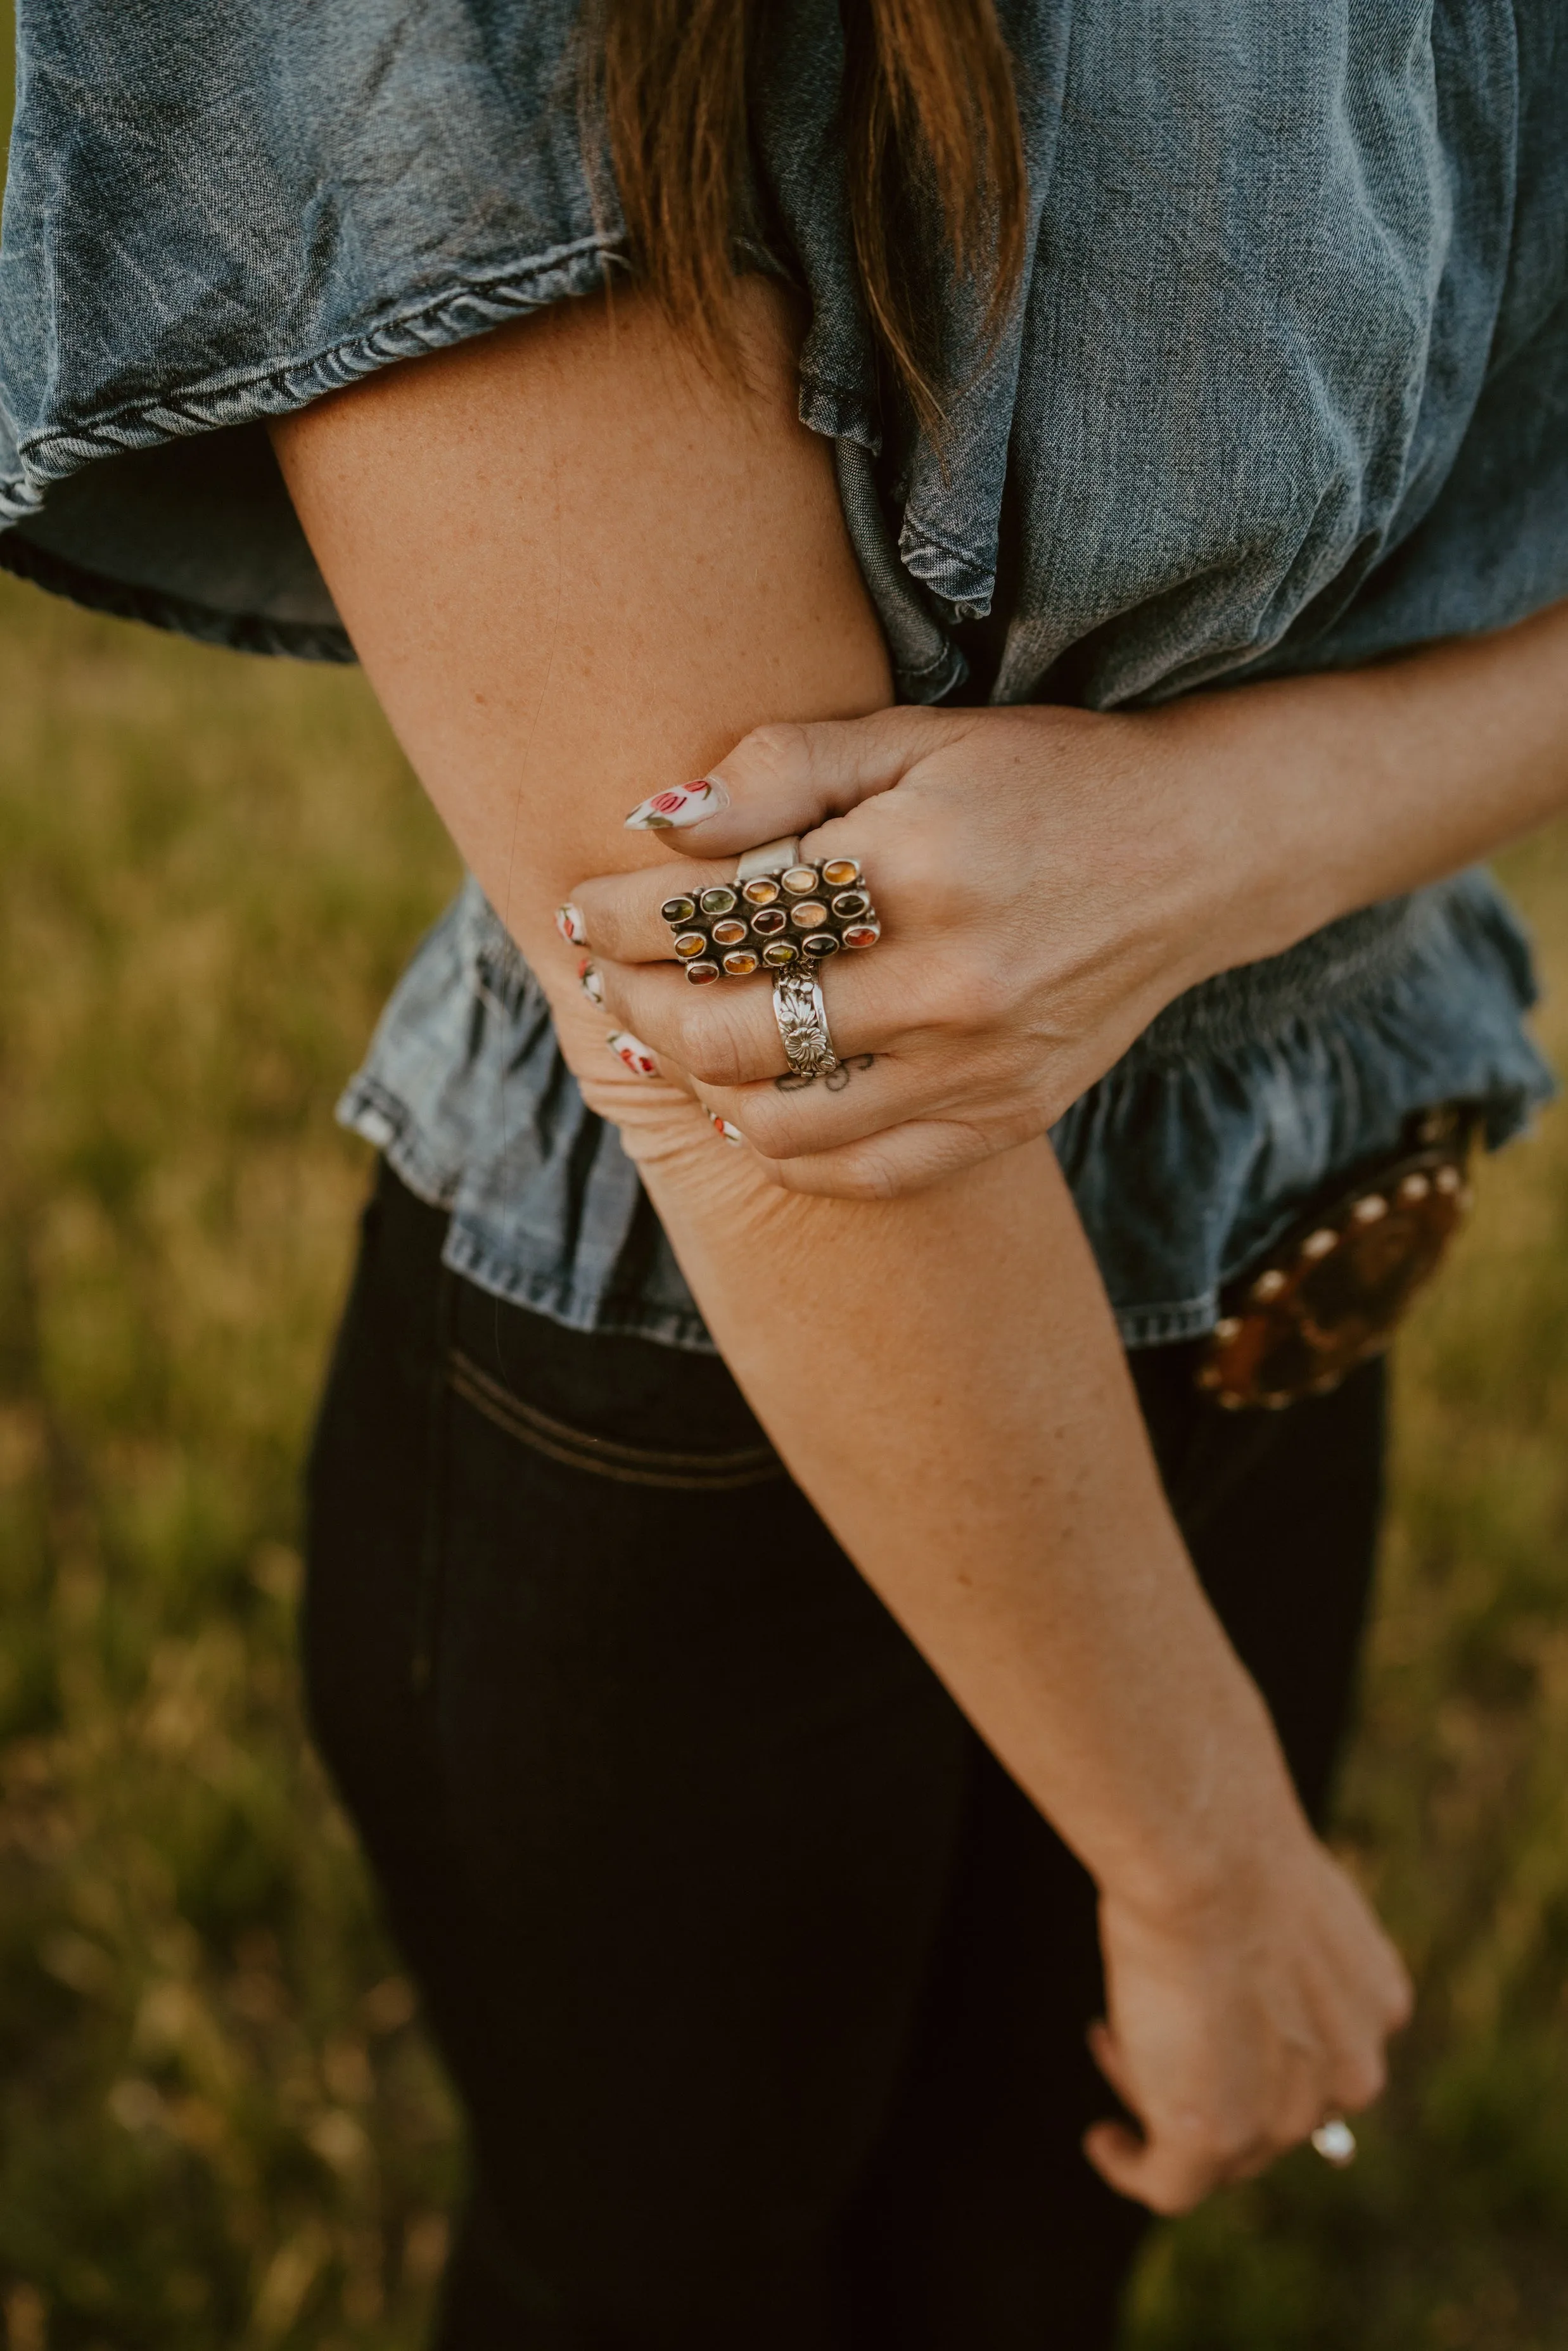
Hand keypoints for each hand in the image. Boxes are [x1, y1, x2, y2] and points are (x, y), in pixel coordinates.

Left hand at [566, 704, 1255, 1196]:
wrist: (1196, 852)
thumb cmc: (1041, 779)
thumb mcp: (914, 736)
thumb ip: (782, 767)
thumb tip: (657, 822)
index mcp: (917, 867)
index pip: (721, 917)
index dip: (627, 920)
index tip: (585, 908)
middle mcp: (949, 983)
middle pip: (732, 1033)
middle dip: (638, 1006)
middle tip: (603, 978)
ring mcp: (980, 1065)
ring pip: (783, 1122)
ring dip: (699, 1088)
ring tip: (666, 1041)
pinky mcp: (1007, 1116)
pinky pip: (864, 1171)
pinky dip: (788, 1152)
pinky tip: (751, 1107)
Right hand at [1086, 1830, 1412, 2213]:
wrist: (1208, 1859)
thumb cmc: (1229, 1846)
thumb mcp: (1281, 1886)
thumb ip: (1281, 1935)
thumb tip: (1240, 1934)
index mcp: (1375, 2005)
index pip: (1320, 2053)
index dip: (1258, 2035)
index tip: (1206, 1999)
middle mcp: (1348, 2074)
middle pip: (1270, 2104)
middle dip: (1208, 2066)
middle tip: (1149, 2017)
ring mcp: (1286, 2117)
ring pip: (1220, 2139)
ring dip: (1165, 2096)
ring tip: (1113, 2041)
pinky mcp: (1215, 2139)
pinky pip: (1169, 2185)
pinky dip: (1132, 2165)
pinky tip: (1105, 2140)